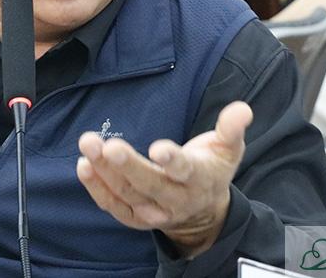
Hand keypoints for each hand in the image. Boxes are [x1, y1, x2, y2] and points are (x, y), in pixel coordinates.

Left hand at [77, 101, 252, 257]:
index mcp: (200, 179)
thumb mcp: (228, 149)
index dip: (172, 160)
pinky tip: (83, 166)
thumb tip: (241, 109)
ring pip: (127, 194)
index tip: (157, 148)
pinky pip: (114, 206)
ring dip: (104, 171)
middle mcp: (176, 199)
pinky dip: (97, 189)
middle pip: (150, 184)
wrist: (202, 210)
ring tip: (88, 145)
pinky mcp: (135, 217)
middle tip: (108, 145)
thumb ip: (231, 129)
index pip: (185, 170)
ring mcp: (154, 211)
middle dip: (128, 165)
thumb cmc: (211, 168)